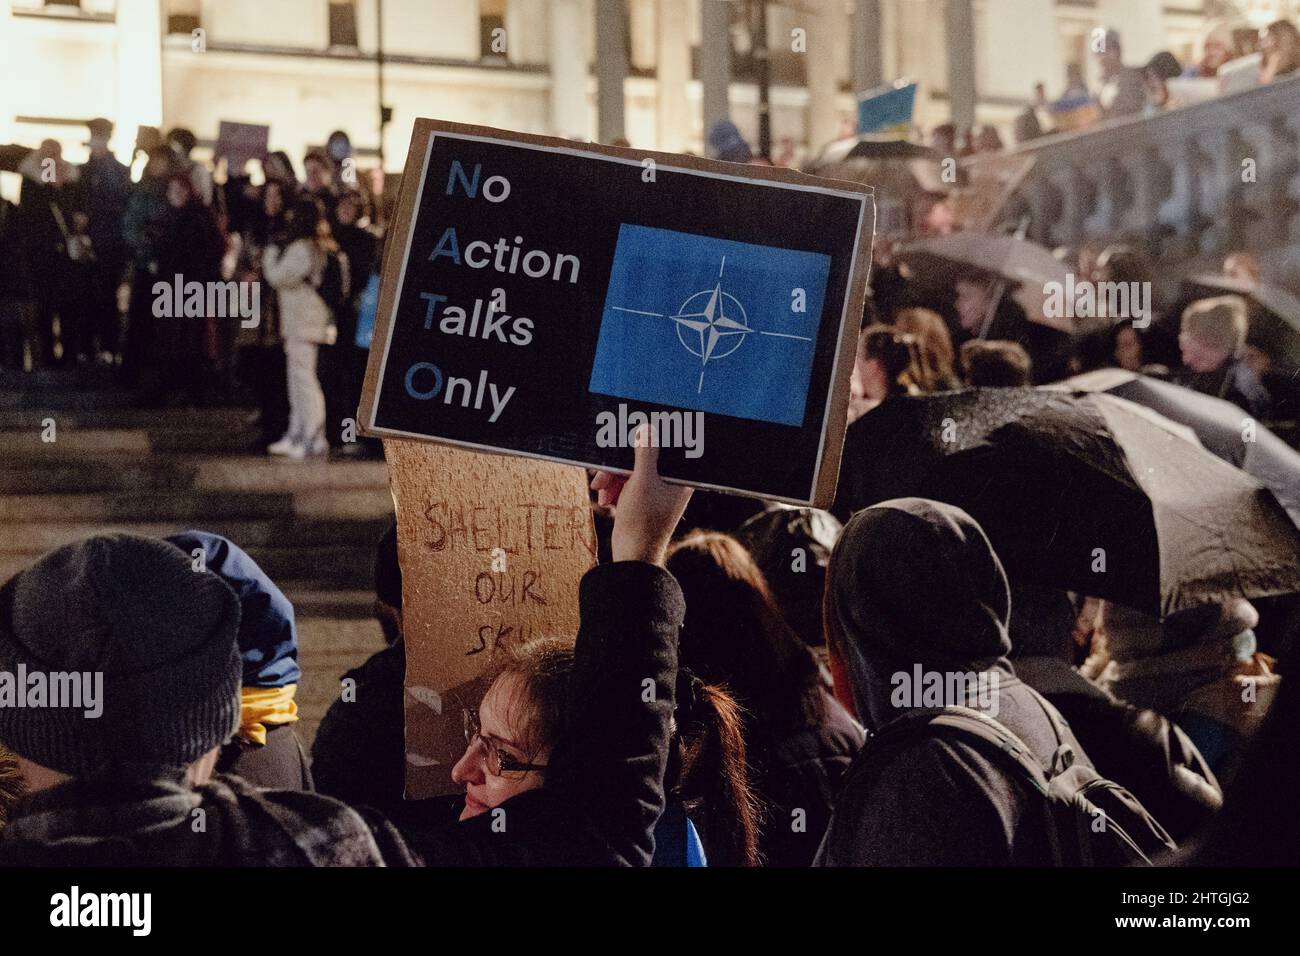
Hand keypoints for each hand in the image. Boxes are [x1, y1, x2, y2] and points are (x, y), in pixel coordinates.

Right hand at [591, 425, 691, 565]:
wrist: (633, 557)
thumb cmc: (642, 522)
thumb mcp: (641, 482)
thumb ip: (645, 453)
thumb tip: (647, 429)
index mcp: (679, 477)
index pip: (663, 448)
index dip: (642, 443)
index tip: (625, 440)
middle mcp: (671, 483)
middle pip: (642, 460)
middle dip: (619, 468)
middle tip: (602, 475)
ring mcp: (656, 492)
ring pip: (631, 472)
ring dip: (612, 479)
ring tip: (600, 491)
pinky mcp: (643, 501)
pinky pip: (627, 485)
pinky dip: (614, 489)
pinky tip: (605, 500)